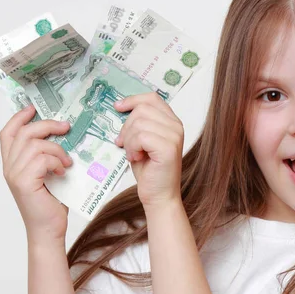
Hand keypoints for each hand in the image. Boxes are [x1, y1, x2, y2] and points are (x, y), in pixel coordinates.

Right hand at [0, 105, 72, 243]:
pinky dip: (56, 162)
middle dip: (47, 125)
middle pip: (23, 132)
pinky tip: (63, 172)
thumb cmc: (51, 205)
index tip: (34, 108)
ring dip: (56, 149)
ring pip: (35, 144)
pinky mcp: (24, 182)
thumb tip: (64, 135)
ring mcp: (15, 174)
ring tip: (67, 162)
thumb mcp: (49, 175)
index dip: (19, 117)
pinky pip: (42, 158)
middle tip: (66, 127)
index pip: (8, 132)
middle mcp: (9, 167)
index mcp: (12, 164)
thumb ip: (48, 157)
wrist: (48, 231)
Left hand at [114, 92, 183, 209]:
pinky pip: (141, 136)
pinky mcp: (168, 148)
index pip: (151, 98)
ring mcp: (174, 136)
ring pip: (139, 123)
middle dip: (127, 127)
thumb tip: (120, 107)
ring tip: (133, 153)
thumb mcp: (141, 141)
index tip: (118, 107)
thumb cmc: (149, 171)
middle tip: (125, 144)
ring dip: (129, 140)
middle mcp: (176, 126)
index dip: (132, 100)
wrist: (158, 195)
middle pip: (142, 109)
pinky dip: (132, 148)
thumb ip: (138, 123)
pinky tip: (136, 158)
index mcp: (171, 122)